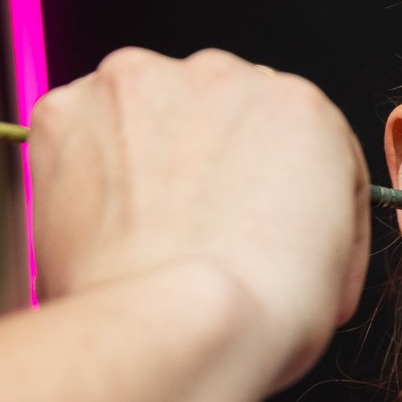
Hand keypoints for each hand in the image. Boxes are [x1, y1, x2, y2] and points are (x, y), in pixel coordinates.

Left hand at [27, 48, 370, 386]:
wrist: (179, 326)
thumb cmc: (256, 312)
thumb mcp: (333, 264)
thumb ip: (307, 214)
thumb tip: (280, 225)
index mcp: (299, 108)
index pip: (284, 136)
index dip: (267, 189)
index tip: (252, 221)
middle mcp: (222, 75)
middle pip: (211, 116)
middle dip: (203, 165)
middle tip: (195, 234)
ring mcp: (141, 84)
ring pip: (140, 116)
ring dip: (142, 161)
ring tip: (144, 237)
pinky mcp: (68, 109)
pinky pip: (74, 137)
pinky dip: (81, 176)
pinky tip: (103, 232)